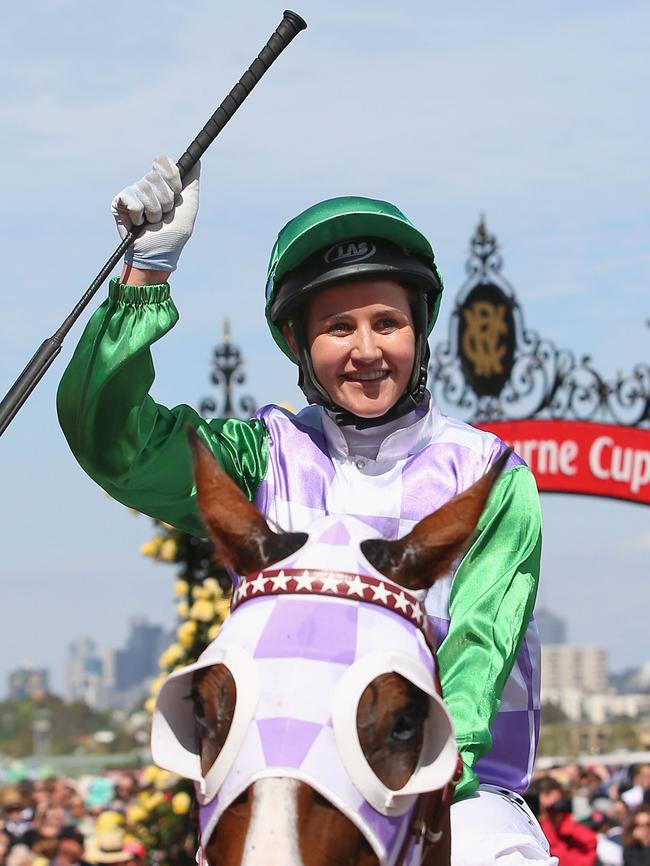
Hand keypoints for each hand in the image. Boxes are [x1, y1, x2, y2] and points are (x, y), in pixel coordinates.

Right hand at [111, 156, 199, 272]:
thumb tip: (196, 160)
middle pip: (155, 176)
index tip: (176, 193)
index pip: (163, 161)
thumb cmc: (173, 234)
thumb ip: (192, 183)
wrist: (158, 254)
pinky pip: (133, 200)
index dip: (172, 178)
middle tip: (164, 215)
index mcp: (162, 183)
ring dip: (154, 212)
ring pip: (145, 189)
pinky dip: (140, 215)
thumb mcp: (189, 207)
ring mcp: (132, 192)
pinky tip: (139, 223)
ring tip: (152, 222)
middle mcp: (146, 184)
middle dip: (165, 200)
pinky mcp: (120, 202)